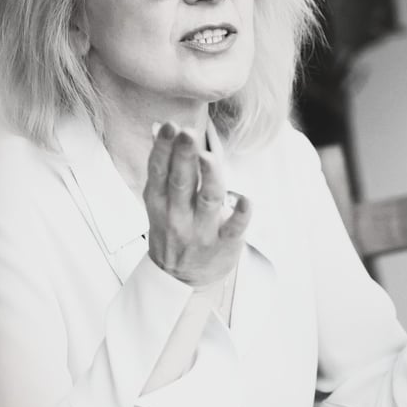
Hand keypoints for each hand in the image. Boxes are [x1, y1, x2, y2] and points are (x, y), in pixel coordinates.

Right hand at [143, 123, 249, 288]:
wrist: (180, 279)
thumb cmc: (173, 230)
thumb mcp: (159, 202)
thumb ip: (163, 166)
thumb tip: (160, 128)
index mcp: (159, 202)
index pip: (159, 172)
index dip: (163, 149)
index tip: (170, 127)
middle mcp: (178, 216)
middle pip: (180, 182)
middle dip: (183, 157)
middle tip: (187, 133)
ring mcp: (201, 231)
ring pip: (207, 201)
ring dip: (209, 178)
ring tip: (209, 158)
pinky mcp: (224, 244)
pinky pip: (234, 229)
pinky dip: (241, 214)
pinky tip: (247, 200)